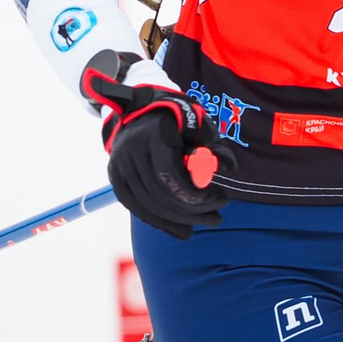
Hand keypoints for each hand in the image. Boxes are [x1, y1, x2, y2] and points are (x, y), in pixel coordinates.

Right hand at [81, 55, 238, 239]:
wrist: (139, 109)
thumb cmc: (177, 118)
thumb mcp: (199, 122)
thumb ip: (213, 145)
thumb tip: (227, 167)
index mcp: (153, 134)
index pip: (170, 173)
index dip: (195, 193)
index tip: (220, 198)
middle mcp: (130, 151)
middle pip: (160, 193)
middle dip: (193, 210)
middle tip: (219, 216)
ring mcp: (119, 166)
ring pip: (149, 205)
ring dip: (181, 221)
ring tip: (208, 222)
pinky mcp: (116, 180)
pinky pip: (138, 209)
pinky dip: (162, 224)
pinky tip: (184, 231)